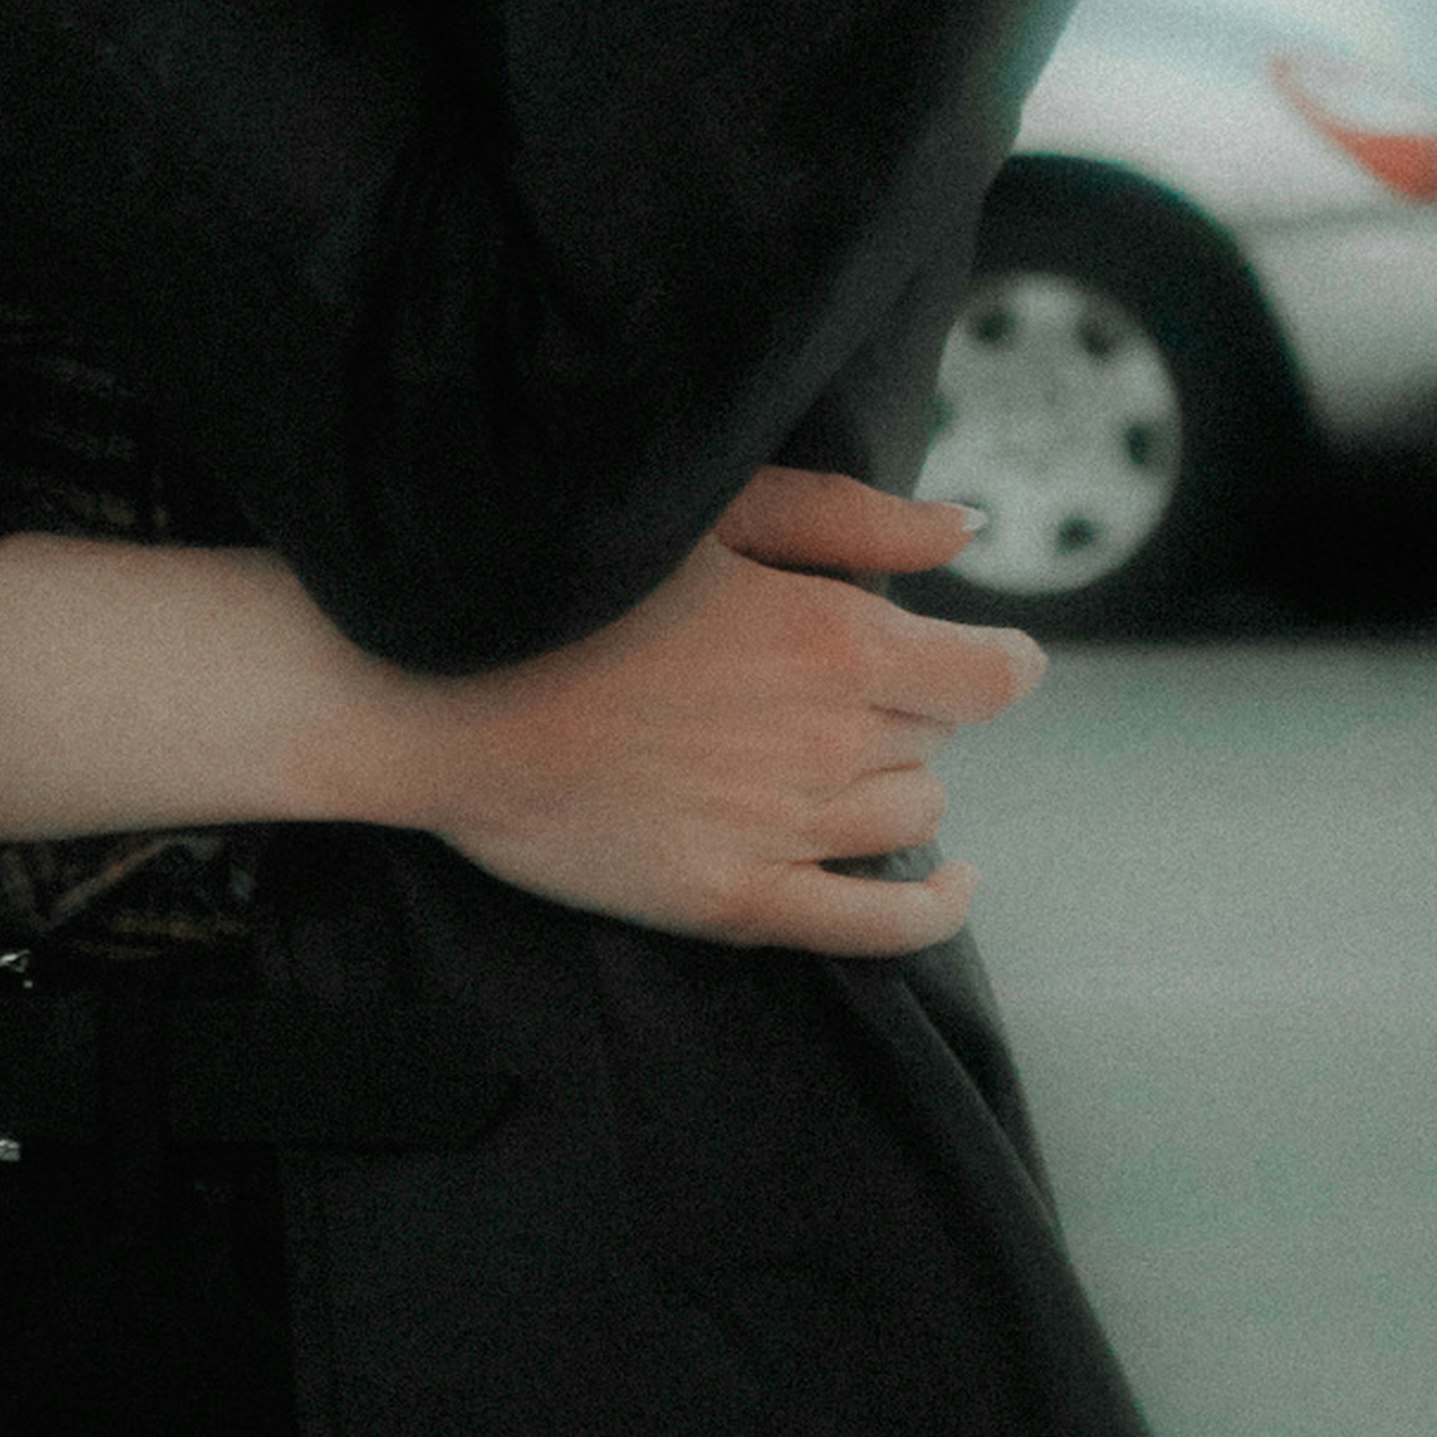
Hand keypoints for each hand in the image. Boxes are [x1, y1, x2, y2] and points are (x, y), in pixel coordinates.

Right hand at [402, 473, 1040, 956]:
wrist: (440, 689)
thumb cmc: (574, 579)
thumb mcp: (714, 512)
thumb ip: (850, 518)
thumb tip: (967, 530)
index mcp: (834, 634)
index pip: (987, 672)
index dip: (997, 660)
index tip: (989, 655)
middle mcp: (830, 739)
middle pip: (939, 737)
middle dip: (911, 706)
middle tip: (834, 681)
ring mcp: (787, 829)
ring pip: (915, 814)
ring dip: (899, 782)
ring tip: (841, 754)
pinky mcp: (738, 900)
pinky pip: (880, 925)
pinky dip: (933, 907)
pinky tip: (949, 881)